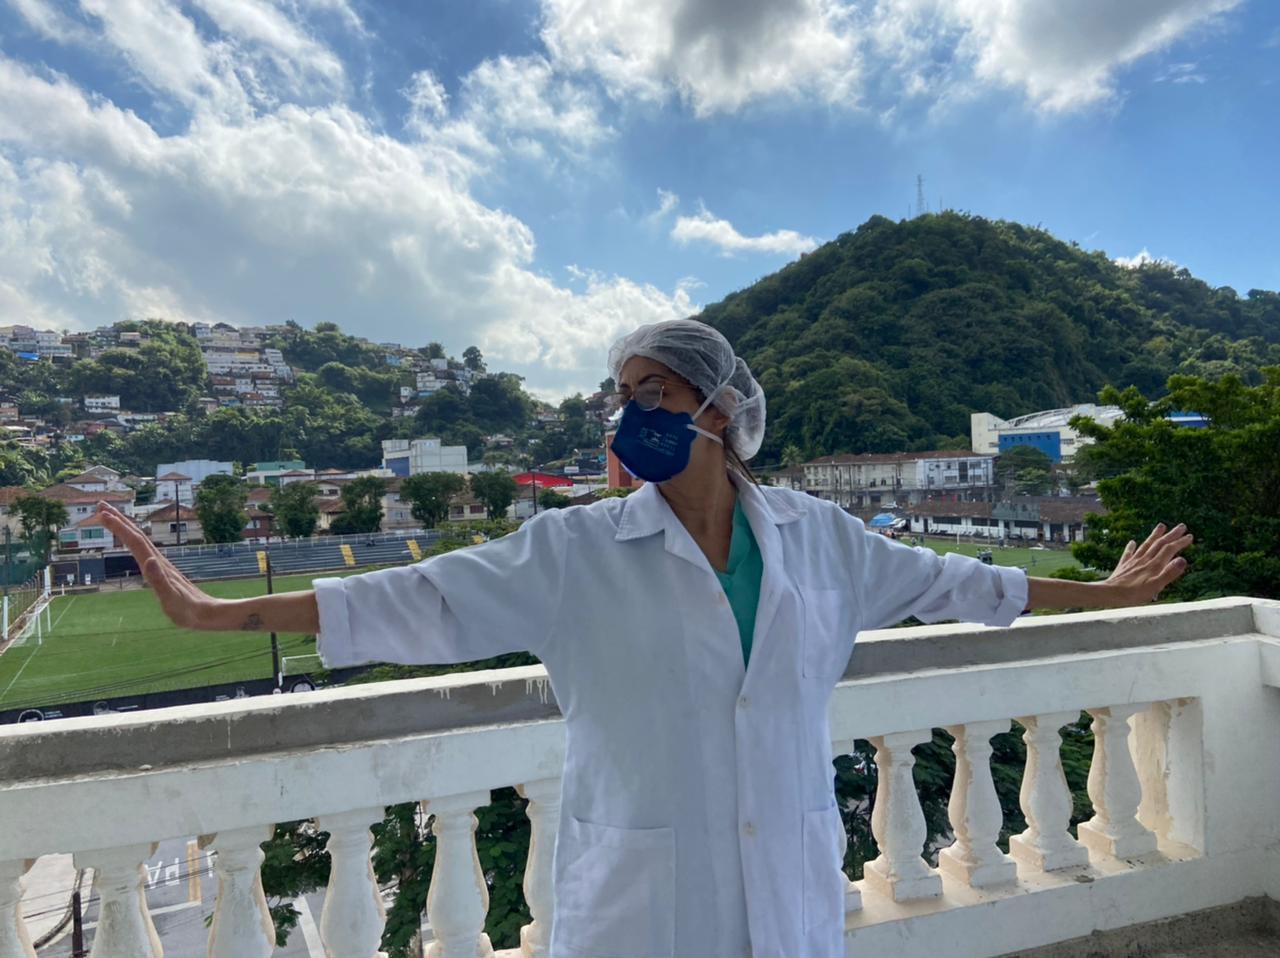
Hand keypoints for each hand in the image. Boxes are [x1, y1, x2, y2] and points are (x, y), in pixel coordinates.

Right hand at [97, 501, 224, 629]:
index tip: (102, 514)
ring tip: (110, 517)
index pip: (135, 541)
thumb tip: (149, 560)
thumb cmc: (189, 611)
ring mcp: (161, 566)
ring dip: (125, 527)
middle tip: (100, 505)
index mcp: (157, 566)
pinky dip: (134, 542)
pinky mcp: (163, 572)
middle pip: (137, 535)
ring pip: (140, 541)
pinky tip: (132, 542)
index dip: (119, 527)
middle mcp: (158, 562)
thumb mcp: (171, 600)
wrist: (207, 614)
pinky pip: (144, 552)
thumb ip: (160, 581)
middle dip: (119, 520)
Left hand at [1104, 522, 1192, 605]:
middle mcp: (1144, 560)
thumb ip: (1169, 573)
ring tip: (1161, 526)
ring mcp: (1133, 562)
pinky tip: (1132, 542)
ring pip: (1146, 545)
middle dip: (1171, 535)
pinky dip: (1131, 547)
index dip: (1180, 542)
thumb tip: (1183, 559)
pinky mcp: (1123, 566)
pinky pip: (1128, 553)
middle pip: (1159, 544)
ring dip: (1155, 535)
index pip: (1170, 549)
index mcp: (1154, 565)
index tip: (1190, 536)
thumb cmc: (1134, 594)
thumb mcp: (1156, 586)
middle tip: (1181, 526)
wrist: (1110, 594)